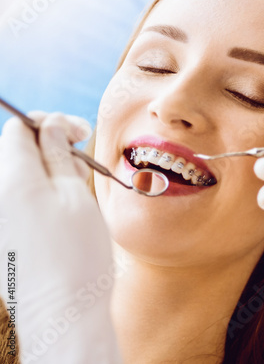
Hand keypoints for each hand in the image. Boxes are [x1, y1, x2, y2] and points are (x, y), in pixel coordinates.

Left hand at [0, 112, 121, 362]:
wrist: (63, 313)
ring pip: (19, 175)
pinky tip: (65, 208)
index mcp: (12, 178)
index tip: (79, 132)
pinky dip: (41, 193)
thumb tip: (52, 127)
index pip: (20, 128)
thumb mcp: (77, 195)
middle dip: (51, 146)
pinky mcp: (2, 235)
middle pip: (16, 149)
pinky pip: (17, 199)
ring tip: (78, 188)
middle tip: (83, 158)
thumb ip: (60, 155)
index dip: (51, 123)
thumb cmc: (77, 252)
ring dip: (49, 170)